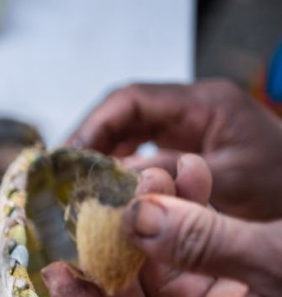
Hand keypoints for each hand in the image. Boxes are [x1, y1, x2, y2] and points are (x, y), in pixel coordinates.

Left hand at [42, 153, 281, 296]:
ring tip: (154, 174)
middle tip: (108, 204)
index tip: (57, 270)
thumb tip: (132, 220)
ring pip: (179, 273)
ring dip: (162, 222)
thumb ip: (204, 242)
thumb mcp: (280, 260)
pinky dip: (200, 217)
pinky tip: (191, 174)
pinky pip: (215, 255)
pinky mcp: (264, 287)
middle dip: (121, 252)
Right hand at [68, 79, 281, 220]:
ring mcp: (191, 131)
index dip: (93, 126)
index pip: (132, 100)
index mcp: (206, 103)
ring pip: (131, 135)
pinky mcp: (190, 153)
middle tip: (63, 177)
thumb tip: (111, 181)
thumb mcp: (233, 184)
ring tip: (77, 189)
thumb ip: (172, 179)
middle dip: (90, 143)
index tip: (67, 158)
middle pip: (125, 115)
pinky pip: (144, 156)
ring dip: (102, 159)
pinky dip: (120, 174)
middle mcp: (194, 110)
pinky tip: (106, 197)